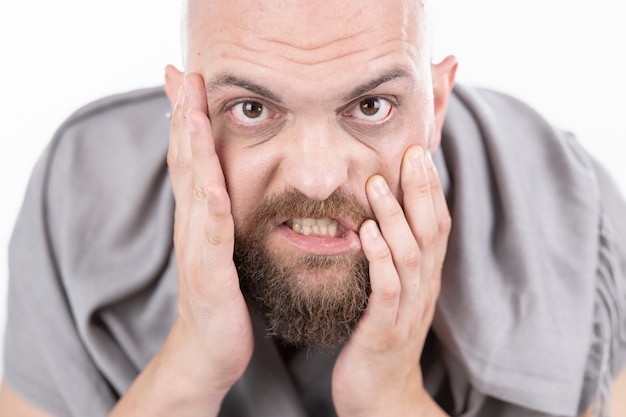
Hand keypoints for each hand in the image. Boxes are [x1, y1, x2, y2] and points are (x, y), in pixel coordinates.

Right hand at [164, 67, 253, 398]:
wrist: (208, 350)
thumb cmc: (222, 297)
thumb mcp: (221, 247)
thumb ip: (223, 215)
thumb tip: (230, 185)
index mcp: (198, 218)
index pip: (189, 159)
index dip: (186, 119)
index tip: (187, 81)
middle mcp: (191, 226)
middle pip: (184, 162)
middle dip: (182, 117)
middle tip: (181, 74)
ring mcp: (197, 249)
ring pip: (195, 190)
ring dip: (192, 150)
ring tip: (190, 111)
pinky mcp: (211, 274)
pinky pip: (213, 236)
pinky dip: (211, 208)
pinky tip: (213, 186)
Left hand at [332, 146, 450, 415]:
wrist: (380, 394)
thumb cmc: (381, 336)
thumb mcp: (394, 291)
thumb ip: (394, 256)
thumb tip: (381, 216)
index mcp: (425, 276)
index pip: (435, 222)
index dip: (430, 186)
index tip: (420, 149)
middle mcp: (423, 287)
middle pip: (430, 230)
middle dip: (421, 189)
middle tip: (412, 151)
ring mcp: (407, 309)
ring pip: (409, 254)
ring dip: (395, 217)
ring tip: (378, 183)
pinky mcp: (385, 329)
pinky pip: (386, 289)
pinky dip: (380, 259)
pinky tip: (367, 234)